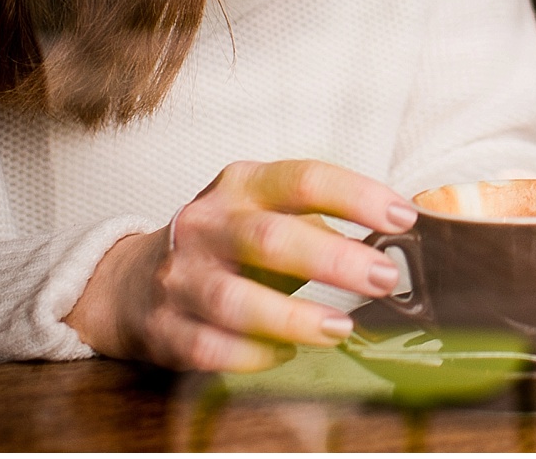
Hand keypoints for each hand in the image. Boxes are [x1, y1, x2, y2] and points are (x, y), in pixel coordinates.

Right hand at [65, 159, 415, 371]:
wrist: (132, 281)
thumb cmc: (228, 243)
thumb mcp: (266, 211)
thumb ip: (320, 221)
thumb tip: (395, 239)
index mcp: (243, 185)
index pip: (303, 180)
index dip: (356, 195)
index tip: (403, 216)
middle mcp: (208, 224)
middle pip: (270, 239)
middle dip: (333, 260)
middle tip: (383, 277)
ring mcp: (182, 277)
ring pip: (236, 300)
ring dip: (295, 317)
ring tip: (340, 328)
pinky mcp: (167, 328)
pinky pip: (212, 347)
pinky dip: (254, 355)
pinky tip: (287, 354)